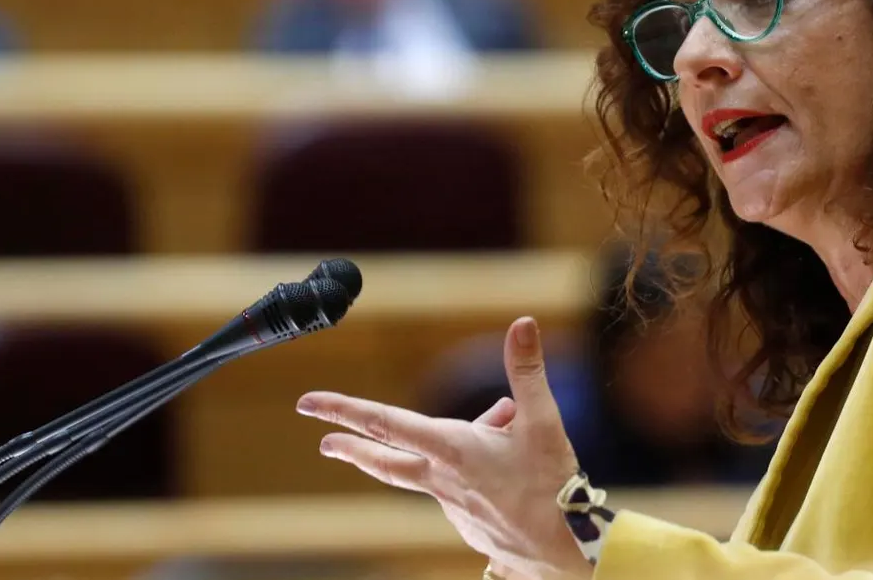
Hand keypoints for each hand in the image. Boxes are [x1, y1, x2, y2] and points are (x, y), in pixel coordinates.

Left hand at [297, 317, 591, 579]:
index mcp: (452, 449)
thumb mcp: (544, 421)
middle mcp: (443, 479)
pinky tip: (513, 467)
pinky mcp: (469, 525)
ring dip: (453, 445)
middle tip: (326, 443)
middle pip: (386, 461)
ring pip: (439, 467)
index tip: (309, 403)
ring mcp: (453, 506)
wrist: (563, 550)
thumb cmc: (552, 486)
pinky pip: (465, 487)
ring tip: (504, 422)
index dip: (344, 409)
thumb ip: (527, 371)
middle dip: (353, 448)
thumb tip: (522, 323)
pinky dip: (479, 469)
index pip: (386, 423)